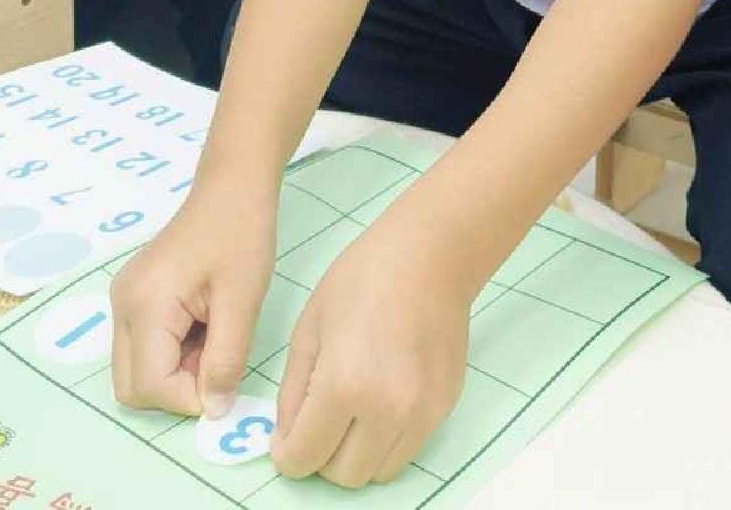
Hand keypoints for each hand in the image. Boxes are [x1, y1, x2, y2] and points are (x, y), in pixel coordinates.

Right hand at [110, 184, 275, 417]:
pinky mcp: (134, 296)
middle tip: (218, 357)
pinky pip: (143, 346)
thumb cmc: (242, 235)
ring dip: (176, 370)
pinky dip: (172, 352)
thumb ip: (225, 361)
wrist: (232, 187)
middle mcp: (122, 305)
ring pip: (136, 370)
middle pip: (132, 386)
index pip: (150, 385)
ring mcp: (123, 300)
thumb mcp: (242, 302)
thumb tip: (213, 411)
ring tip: (214, 336)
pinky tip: (203, 325)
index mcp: (145, 304)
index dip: (188, 397)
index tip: (224, 377)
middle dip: (177, 388)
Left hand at [272, 216, 468, 486]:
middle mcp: (386, 410)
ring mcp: (422, 413)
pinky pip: (406, 450)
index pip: (303, 457)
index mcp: (343, 385)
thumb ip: (292, 391)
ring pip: (377, 473)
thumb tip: (289, 437)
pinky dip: (386, 440)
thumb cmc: (363, 278)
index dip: (286, 453)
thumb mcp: (309, 328)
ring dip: (356, 455)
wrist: (431, 255)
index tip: (285, 439)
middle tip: (318, 423)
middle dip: (321, 457)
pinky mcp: (444, 408)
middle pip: (342, 476)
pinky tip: (381, 399)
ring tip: (351, 413)